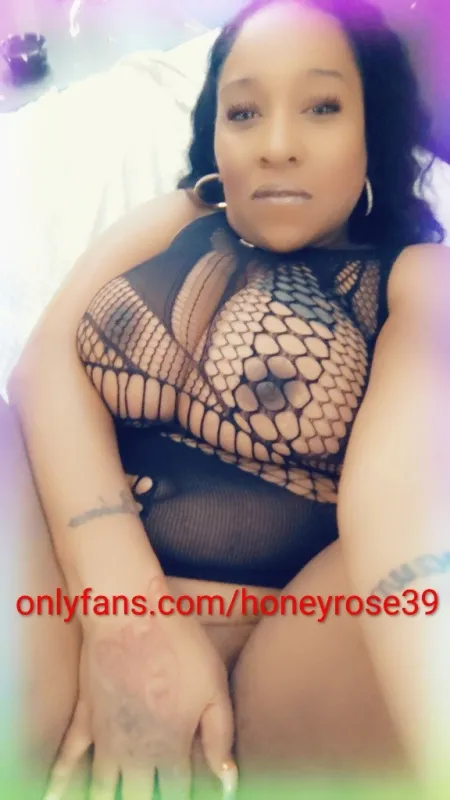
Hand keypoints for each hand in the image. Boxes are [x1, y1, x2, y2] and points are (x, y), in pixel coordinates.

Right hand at [43, 576, 237, 799]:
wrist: (129, 614)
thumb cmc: (178, 647)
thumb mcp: (214, 689)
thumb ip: (220, 739)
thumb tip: (228, 784)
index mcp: (170, 750)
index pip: (176, 794)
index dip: (181, 796)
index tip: (183, 790)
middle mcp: (135, 754)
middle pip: (139, 799)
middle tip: (151, 792)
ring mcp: (104, 740)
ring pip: (102, 792)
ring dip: (108, 799)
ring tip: (115, 799)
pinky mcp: (84, 719)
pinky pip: (65, 761)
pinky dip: (58, 784)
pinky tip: (51, 797)